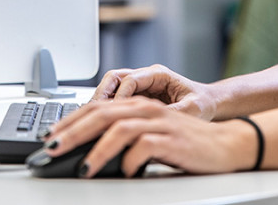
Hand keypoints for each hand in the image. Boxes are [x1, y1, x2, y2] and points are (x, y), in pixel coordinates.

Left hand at [44, 96, 256, 176]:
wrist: (226, 145)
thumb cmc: (186, 144)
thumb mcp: (150, 136)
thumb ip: (123, 138)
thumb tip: (86, 154)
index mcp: (138, 105)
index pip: (96, 107)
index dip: (70, 121)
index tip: (50, 136)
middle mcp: (147, 109)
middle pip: (101, 114)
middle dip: (73, 132)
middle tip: (52, 149)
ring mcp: (160, 123)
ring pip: (119, 130)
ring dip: (96, 150)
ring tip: (82, 168)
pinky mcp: (173, 139)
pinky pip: (144, 147)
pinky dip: (129, 162)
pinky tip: (124, 173)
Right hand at [91, 64, 218, 119]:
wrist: (209, 105)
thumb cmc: (203, 104)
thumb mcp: (192, 110)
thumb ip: (172, 113)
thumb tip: (152, 123)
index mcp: (159, 74)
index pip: (130, 80)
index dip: (120, 97)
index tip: (116, 114)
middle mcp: (146, 76)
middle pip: (114, 78)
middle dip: (101, 94)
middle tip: (93, 112)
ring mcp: (140, 85)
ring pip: (111, 86)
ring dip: (100, 100)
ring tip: (92, 117)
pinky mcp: (137, 97)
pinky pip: (115, 98)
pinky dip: (106, 108)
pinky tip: (101, 122)